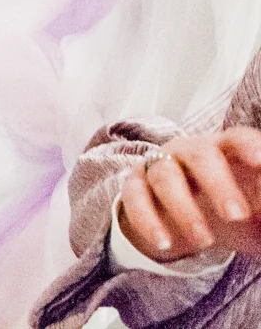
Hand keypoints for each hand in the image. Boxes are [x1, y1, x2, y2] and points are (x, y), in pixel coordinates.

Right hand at [117, 129, 260, 262]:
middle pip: (200, 155)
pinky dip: (147, 220)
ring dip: (183, 208)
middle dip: (217, 184)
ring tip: (205, 241)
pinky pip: (135, 198)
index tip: (260, 161)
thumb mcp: (256, 210)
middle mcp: (190, 151)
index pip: (237, 139)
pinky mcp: (134, 186)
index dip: (247, 147)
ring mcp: (159, 165)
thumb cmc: (231, 207)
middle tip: (236, 215)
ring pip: (165, 176)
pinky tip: (164, 243)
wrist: (188, 222)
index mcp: (226, 150)